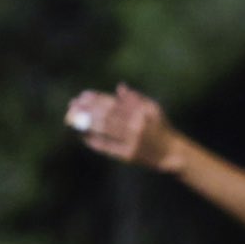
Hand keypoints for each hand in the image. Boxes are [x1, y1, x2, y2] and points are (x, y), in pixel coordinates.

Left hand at [64, 84, 181, 171]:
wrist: (173, 154)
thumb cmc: (162, 129)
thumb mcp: (154, 110)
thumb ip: (136, 98)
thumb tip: (120, 87)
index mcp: (141, 113)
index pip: (112, 103)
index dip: (95, 99)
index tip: (81, 96)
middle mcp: (137, 127)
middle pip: (105, 116)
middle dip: (86, 110)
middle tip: (72, 107)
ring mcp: (132, 142)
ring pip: (104, 130)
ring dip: (86, 124)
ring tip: (72, 120)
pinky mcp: (129, 156)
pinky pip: (107, 147)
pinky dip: (93, 141)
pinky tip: (84, 137)